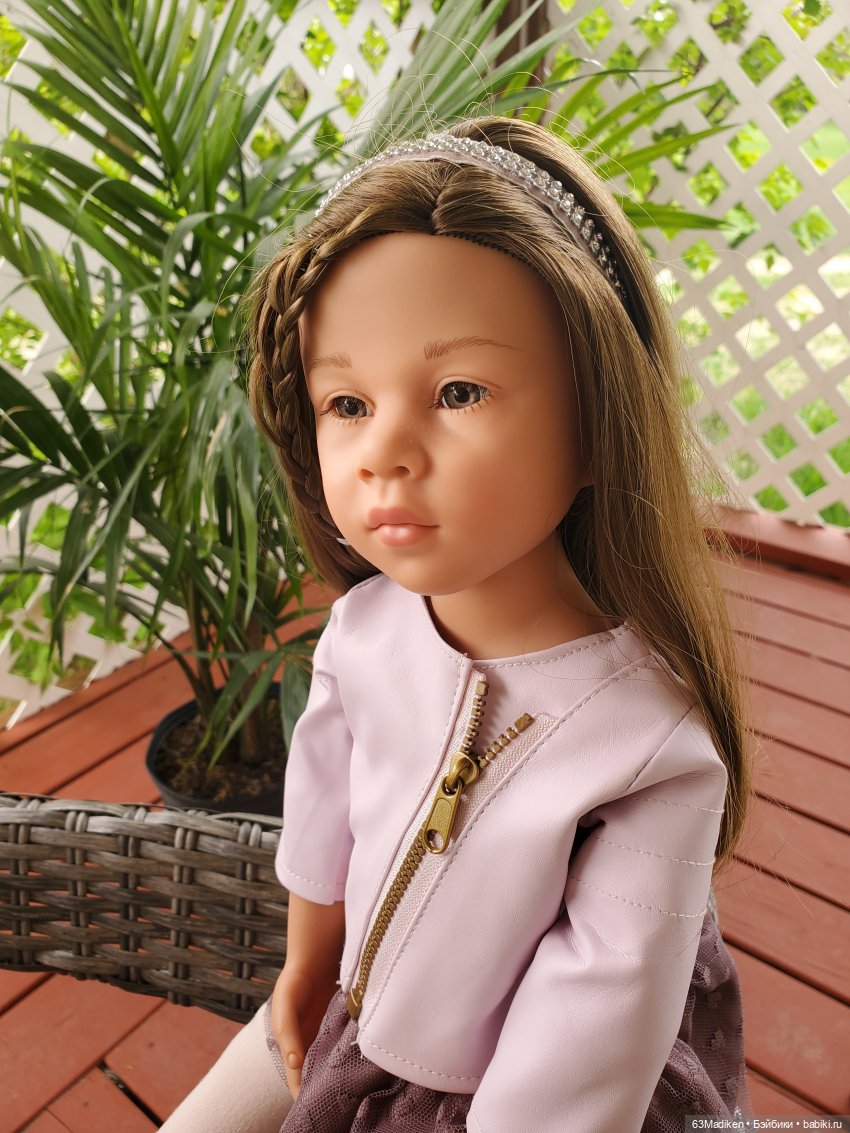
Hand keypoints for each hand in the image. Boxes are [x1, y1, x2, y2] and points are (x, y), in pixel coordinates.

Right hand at [271, 962, 338, 1099]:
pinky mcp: (340, 1027)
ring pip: (332, 1064)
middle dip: (323, 1090)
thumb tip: (294, 1064)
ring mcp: (326, 1037)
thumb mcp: (285, 1006)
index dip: (303, 1096)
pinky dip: (351, 1055)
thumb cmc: (294, 982)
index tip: (314, 1110)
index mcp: (291, 1047)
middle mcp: (309, 1045)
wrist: (315, 958)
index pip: (296, 1080)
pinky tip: (362, 1061)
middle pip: (315, 1076)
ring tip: (351, 1088)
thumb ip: (288, 1034)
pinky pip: (346, 1046)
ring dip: (339, 1074)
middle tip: (338, 1104)